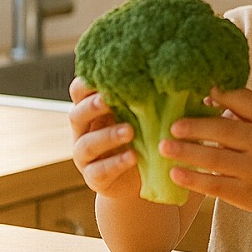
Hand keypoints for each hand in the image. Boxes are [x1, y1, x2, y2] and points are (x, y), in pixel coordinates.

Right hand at [67, 76, 139, 199]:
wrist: (143, 178)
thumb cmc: (147, 136)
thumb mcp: (148, 115)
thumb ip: (151, 98)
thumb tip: (175, 73)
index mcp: (94, 111)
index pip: (80, 92)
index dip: (86, 83)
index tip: (104, 73)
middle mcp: (85, 131)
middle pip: (76, 115)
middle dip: (91, 106)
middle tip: (108, 99)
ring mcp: (86, 156)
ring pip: (86, 144)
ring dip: (107, 136)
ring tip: (130, 131)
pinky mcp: (94, 178)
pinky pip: (98, 171)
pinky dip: (115, 163)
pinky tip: (132, 157)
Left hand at [161, 87, 251, 216]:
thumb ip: (241, 108)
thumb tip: (203, 93)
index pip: (241, 100)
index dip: (217, 94)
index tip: (190, 90)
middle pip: (224, 131)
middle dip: (195, 128)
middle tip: (171, 126)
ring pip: (215, 159)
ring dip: (186, 153)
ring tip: (163, 147)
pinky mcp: (246, 194)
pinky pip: (215, 186)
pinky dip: (193, 180)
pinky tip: (175, 174)